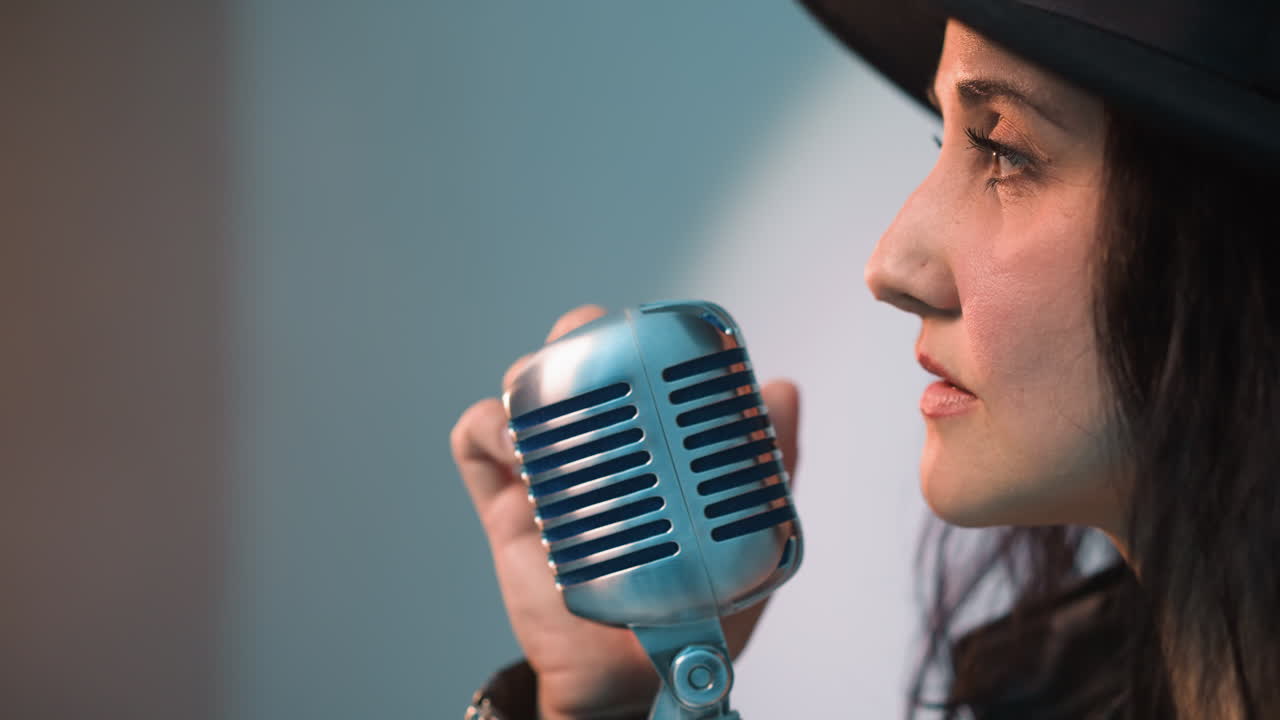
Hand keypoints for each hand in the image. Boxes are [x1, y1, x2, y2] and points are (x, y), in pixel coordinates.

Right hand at [451, 305, 800, 719]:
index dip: (634, 336)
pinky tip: (515, 441)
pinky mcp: (505, 507)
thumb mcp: (746, 531)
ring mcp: (544, 473)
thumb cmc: (687, 604)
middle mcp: (591, 448)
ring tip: (554, 392)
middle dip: (577, 335)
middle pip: (569, 362)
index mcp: (643, 443)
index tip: (654, 335)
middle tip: (598, 346)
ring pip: (519, 392)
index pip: (632, 367)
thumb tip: (781, 388)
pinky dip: (486, 426)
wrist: (635, 676)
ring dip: (528, 375)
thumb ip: (769, 464)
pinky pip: (474, 447)